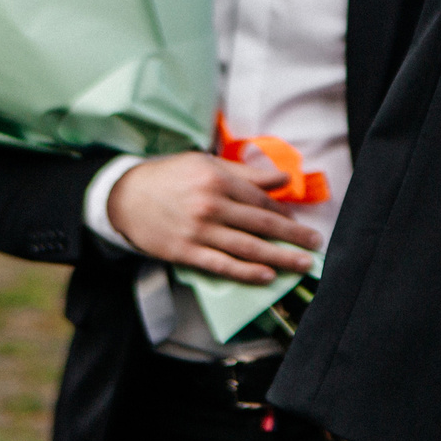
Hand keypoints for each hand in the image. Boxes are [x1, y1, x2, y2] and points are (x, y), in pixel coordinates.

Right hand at [107, 151, 320, 282]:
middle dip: (292, 236)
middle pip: (261, 224)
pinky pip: (221, 265)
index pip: (261, 200)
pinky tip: (267, 276)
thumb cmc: (170, 177)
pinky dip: (246, 272)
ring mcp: (198, 231)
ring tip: (302, 264)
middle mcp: (211, 205)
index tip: (298, 222)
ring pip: (247, 247)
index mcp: (218, 180)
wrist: (124, 197)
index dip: (283, 213)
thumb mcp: (206, 164)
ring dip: (279, 257)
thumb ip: (246, 173)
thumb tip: (283, 179)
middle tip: (315, 244)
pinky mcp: (184, 252)